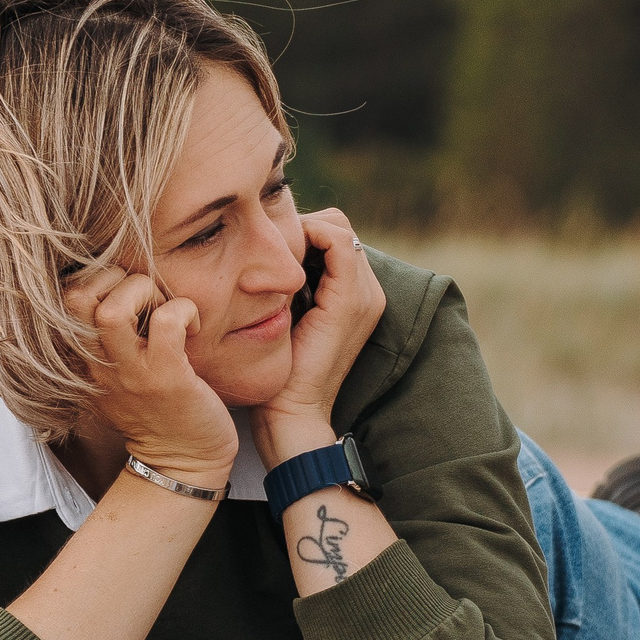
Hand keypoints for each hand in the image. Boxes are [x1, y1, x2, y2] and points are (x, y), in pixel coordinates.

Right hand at [61, 266, 239, 487]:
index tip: (125, 293)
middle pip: (74, 298)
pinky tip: (193, 327)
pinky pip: (167, 322)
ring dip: (145, 292)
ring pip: (114, 309)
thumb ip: (105, 340)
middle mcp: (97, 365)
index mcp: (82, 360)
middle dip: (113, 277)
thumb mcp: (115, 374)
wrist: (182, 462)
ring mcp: (130, 373)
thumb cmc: (155, 410)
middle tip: (144, 295)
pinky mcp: (166, 379)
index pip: (62, 300)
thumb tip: (117, 286)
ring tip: (163, 307)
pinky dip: (185, 311)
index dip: (93, 280)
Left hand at [252, 208, 387, 467]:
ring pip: (338, 227)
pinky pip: (336, 241)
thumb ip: (290, 286)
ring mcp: (365, 294)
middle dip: (303, 229)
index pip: (336, 235)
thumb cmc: (280, 371)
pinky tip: (280, 259)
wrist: (291, 412)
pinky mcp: (350, 299)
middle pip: (338, 226)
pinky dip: (307, 237)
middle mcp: (370, 291)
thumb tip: (269, 253)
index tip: (269, 252)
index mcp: (357, 296)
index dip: (303, 233)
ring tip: (273, 260)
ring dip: (301, 233)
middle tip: (269, 253)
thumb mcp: (288, 316)